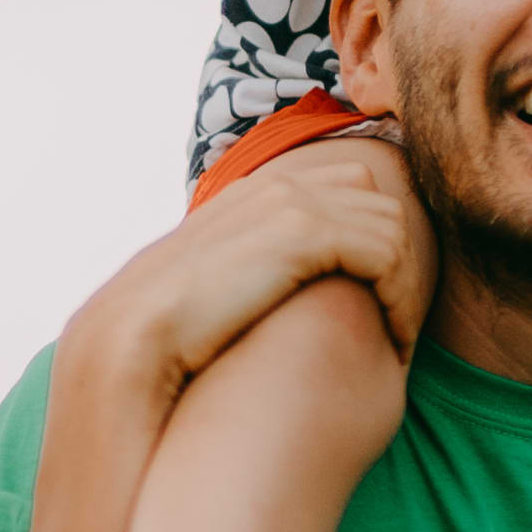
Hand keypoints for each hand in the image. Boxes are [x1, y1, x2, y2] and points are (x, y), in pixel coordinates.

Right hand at [74, 156, 425, 403]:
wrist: (128, 348)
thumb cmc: (163, 340)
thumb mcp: (206, 293)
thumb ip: (240, 274)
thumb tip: (260, 297)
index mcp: (248, 196)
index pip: (340, 183)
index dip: (367, 236)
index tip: (374, 300)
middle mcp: (271, 186)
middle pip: (372, 193)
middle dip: (396, 252)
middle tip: (398, 318)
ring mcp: (286, 202)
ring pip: (389, 223)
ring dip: (403, 282)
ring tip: (397, 337)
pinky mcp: (300, 231)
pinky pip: (385, 250)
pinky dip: (400, 296)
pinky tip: (394, 342)